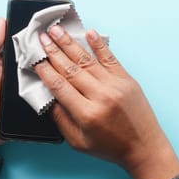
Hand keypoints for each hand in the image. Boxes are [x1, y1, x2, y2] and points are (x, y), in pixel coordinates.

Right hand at [34, 25, 178, 178]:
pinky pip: (110, 58)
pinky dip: (99, 45)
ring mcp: (115, 85)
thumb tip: (47, 98)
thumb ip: (61, 120)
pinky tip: (89, 33)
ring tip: (55, 30)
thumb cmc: (110, 148)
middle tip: (40, 37)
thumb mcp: (78, 142)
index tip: (34, 58)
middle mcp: (101, 96)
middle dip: (53, 51)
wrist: (144, 148)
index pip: (59, 86)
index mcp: (87, 114)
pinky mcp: (127, 79)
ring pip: (87, 60)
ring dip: (69, 43)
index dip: (44, 70)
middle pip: (70, 68)